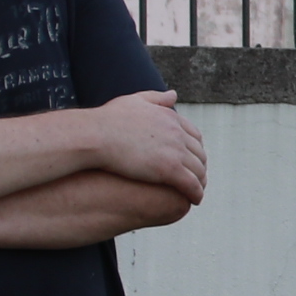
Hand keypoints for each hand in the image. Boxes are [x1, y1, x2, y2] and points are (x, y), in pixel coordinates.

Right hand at [80, 88, 206, 203]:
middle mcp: (178, 133)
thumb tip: (174, 94)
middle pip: (199, 153)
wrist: (94, 136)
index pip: (195, 136)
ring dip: (201, 182)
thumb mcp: (134, 101)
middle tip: (197, 178)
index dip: (195, 149)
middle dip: (200, 166)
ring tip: (197, 191)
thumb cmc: (107, 120)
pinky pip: (191, 184)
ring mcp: (175, 151)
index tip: (192, 159)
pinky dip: (196, 193)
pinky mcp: (170, 169)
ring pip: (199, 170)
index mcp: (171, 118)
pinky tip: (194, 200)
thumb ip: (156, 98)